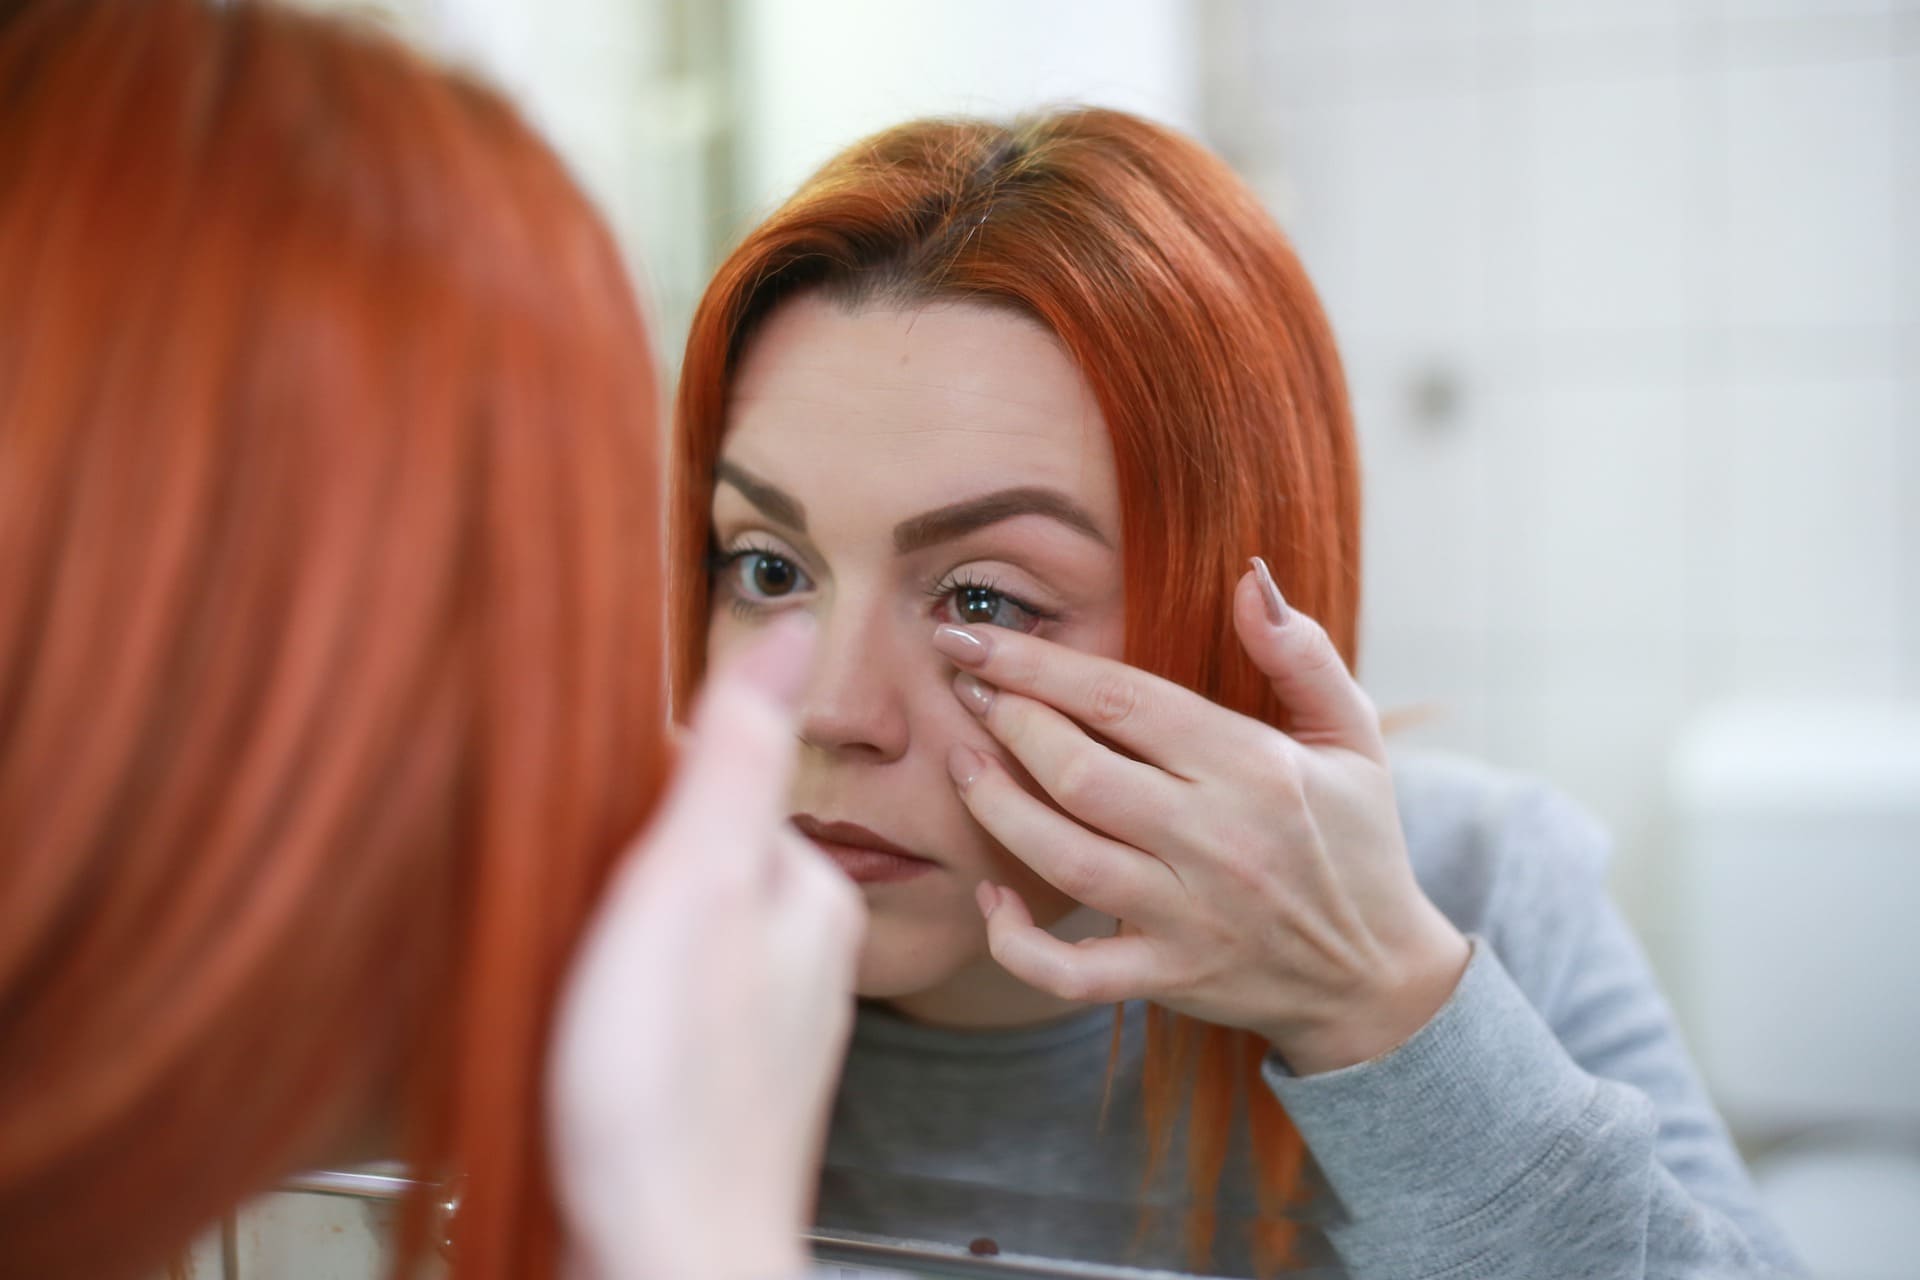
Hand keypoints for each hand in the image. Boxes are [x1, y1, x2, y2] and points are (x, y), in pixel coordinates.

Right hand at [547, 615, 865, 1279]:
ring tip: (568, 970)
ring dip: (611, 934)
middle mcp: (802, 951)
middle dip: (622, 867)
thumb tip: (789, 629)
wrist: (663, 1258)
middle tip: (567, 910)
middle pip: (695, 857)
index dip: (631, 796)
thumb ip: (735, 759)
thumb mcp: (692, 883)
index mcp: (807, 890)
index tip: (579, 830)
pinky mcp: (712, 1082)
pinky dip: (613, 1001)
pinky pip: (659, 1002)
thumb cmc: (668, 1088)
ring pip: (674, 931)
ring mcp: (759, 1021)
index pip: (717, 784)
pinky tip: (581, 1030)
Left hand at [938, 559, 1467, 1075]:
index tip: (974, 638)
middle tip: (962, 686)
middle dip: (1007, 722)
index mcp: (1255, 767)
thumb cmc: (1356, 841)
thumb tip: (1251, 578)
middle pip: (1080, 773)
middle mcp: (1217, 840)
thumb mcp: (1352, 735)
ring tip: (957, 763)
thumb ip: (1301, 653)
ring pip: (1064, 860)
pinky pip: (1073, 971)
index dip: (1037, 664)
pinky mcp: (1169, 977)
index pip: (1123, 700)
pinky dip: (1017, 943)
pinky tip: (989, 898)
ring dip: (994, 809)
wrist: (1378, 977)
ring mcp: (1190, 916)